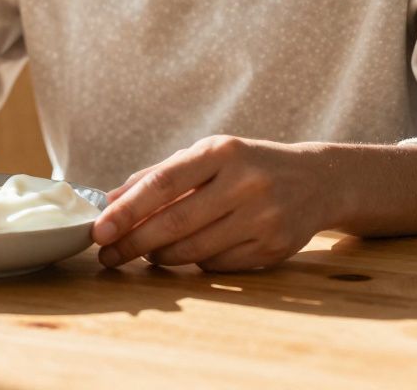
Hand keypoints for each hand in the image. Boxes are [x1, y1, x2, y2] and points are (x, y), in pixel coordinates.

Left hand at [93, 136, 330, 272]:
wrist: (318, 180)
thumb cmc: (246, 165)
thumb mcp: (207, 156)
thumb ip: (158, 175)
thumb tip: (109, 201)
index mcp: (222, 152)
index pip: (164, 183)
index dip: (127, 210)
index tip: (99, 229)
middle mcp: (245, 183)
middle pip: (176, 222)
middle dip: (133, 243)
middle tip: (107, 254)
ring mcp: (263, 218)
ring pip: (194, 250)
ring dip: (160, 256)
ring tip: (143, 252)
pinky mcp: (274, 248)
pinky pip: (217, 265)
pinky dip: (193, 263)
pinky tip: (184, 254)